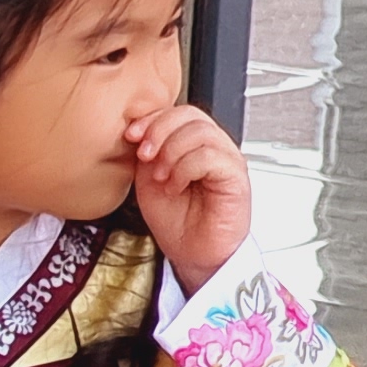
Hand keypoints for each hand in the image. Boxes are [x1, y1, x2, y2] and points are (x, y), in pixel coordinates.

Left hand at [126, 101, 251, 293]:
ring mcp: (227, 160)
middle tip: (144, 156)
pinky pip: (210, 156)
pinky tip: (176, 186)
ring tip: (161, 178)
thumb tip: (136, 132)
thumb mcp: (148, 180)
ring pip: (200, 132)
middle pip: (190, 114)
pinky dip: (185, 169)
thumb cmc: (175, 220)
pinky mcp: (236, 177)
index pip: (177, 112)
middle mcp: (213, 148)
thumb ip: (146, 153)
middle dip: (159, 131)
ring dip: (171, 153)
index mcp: (192, 145)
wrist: (191, 254)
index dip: (152, 118)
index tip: (130, 135)